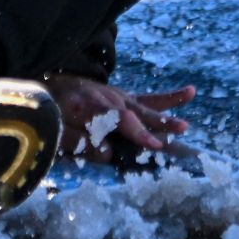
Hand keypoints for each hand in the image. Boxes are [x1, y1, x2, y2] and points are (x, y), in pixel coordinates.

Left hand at [43, 74, 194, 162]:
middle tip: (181, 129)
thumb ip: (80, 142)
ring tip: (186, 123)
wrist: (48, 83)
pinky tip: (190, 93)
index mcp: (90, 106)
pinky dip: (168, 98)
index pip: (119, 120)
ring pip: (146, 106)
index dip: (138, 133)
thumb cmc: (52, 111)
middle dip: (158, 123)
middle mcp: (108, 99)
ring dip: (167, 115)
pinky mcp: (123, 97)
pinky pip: (148, 98)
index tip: (156, 145)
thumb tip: (109, 154)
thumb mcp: (57, 130)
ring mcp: (118, 96)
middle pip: (137, 113)